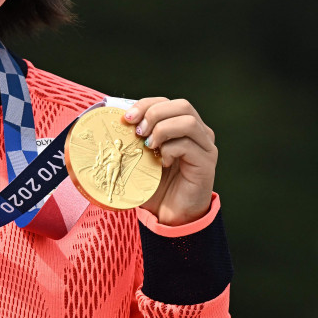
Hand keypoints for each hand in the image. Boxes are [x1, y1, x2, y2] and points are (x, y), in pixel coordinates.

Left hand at [123, 97, 216, 225]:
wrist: (169, 215)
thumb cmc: (155, 185)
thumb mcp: (139, 158)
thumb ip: (132, 139)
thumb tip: (111, 121)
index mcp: (181, 127)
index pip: (166, 102)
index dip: (146, 104)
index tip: (126, 118)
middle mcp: (198, 133)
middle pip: (182, 105)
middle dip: (154, 113)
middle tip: (138, 132)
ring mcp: (205, 147)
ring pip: (188, 121)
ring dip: (162, 129)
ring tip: (149, 146)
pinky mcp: (206, 163)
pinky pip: (188, 145)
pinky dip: (170, 150)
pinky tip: (162, 163)